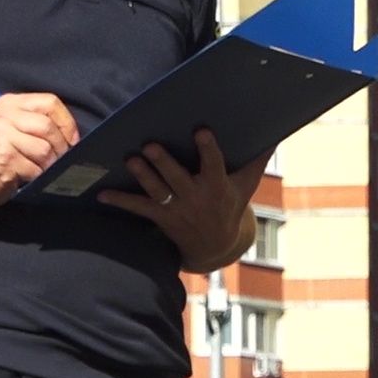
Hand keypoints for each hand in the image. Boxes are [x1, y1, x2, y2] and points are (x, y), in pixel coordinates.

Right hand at [0, 92, 79, 206]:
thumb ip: (38, 124)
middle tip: (58, 160)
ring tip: (41, 169)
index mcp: (10, 103)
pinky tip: (27, 177)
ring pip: (44, 150)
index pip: (50, 102)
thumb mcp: (15, 129)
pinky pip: (34, 168)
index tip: (72, 140)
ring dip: (48, 165)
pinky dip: (36, 176)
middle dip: (60, 148)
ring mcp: (0, 135)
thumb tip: (73, 137)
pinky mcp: (2, 157)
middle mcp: (3, 115)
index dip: (67, 122)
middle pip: (48, 127)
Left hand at [99, 130, 271, 271]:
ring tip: (131, 159)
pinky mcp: (161, 217)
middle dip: (164, 163)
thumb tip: (276, 133)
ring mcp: (176, 209)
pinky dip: (120, 201)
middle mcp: (196, 198)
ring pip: (157, 191)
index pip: (214, 165)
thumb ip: (258, 159)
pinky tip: (102, 193)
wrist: (215, 246)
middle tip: (150, 146)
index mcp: (217, 186)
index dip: (208, 149)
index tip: (201, 131)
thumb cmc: (231, 204)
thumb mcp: (247, 184)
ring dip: (143, 176)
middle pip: (178, 179)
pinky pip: (138, 208)